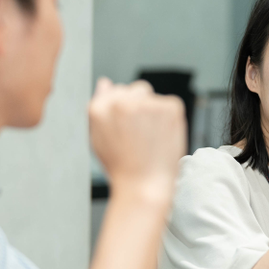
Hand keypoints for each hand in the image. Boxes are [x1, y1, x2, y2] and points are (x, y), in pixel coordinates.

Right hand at [88, 77, 186, 202]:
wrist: (144, 186)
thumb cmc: (122, 167)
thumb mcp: (98, 138)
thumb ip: (99, 107)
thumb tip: (105, 82)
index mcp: (99, 108)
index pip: (114, 90)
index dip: (123, 109)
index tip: (128, 127)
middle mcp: (121, 101)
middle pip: (136, 89)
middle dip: (139, 105)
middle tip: (140, 134)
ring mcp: (147, 103)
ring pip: (153, 97)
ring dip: (154, 111)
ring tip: (150, 137)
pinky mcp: (170, 106)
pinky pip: (169, 104)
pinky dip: (169, 117)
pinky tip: (162, 136)